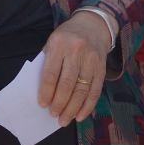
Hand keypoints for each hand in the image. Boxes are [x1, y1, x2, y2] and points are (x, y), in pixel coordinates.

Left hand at [39, 11, 111, 126]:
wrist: (93, 25)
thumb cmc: (67, 36)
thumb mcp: (52, 42)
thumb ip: (47, 62)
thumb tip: (41, 91)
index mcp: (59, 44)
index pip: (51, 73)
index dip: (46, 91)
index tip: (42, 105)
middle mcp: (76, 52)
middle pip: (67, 83)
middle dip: (60, 103)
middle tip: (53, 115)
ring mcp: (91, 60)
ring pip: (82, 89)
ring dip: (73, 108)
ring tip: (65, 120)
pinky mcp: (102, 67)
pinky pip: (96, 90)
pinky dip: (88, 105)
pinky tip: (81, 115)